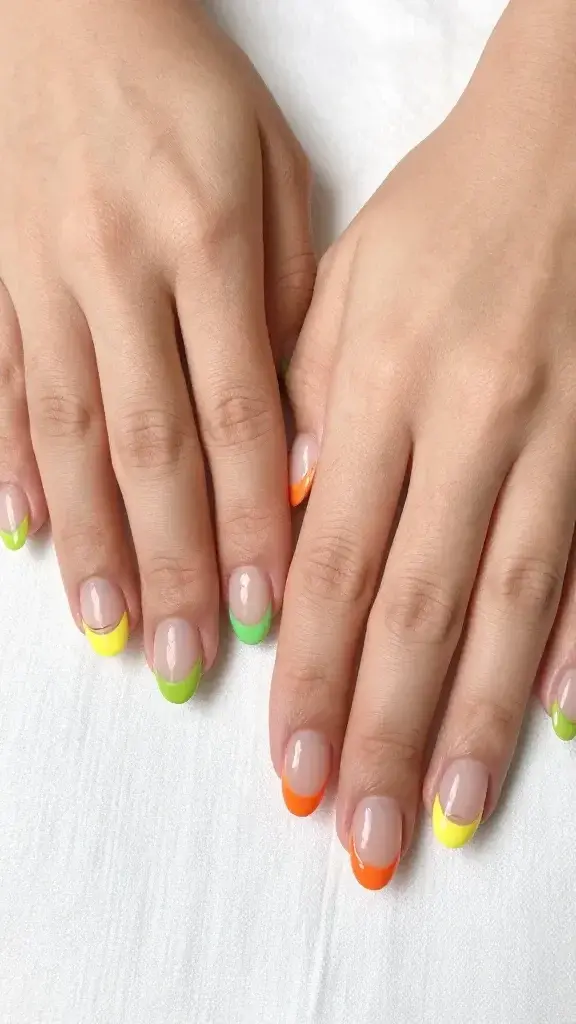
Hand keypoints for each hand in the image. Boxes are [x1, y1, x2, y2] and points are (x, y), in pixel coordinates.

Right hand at [0, 0, 313, 697]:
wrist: (62, 9)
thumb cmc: (187, 92)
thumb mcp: (271, 174)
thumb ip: (289, 300)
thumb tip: (295, 431)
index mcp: (204, 244)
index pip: (238, 415)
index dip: (250, 521)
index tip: (264, 611)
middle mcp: (118, 273)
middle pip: (149, 446)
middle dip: (171, 561)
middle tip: (185, 658)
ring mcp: (41, 281)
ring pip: (70, 434)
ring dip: (91, 541)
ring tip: (109, 629)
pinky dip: (11, 466)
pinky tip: (22, 538)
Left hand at [271, 0, 575, 885]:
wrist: (567, 147)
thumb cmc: (443, 217)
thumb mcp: (342, 288)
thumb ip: (307, 407)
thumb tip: (287, 528)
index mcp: (383, 386)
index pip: (334, 565)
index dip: (314, 679)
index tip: (294, 768)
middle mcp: (470, 426)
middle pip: (419, 608)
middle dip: (387, 732)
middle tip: (365, 835)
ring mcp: (557, 440)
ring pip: (510, 605)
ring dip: (477, 719)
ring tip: (450, 814)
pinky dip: (575, 646)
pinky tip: (553, 721)